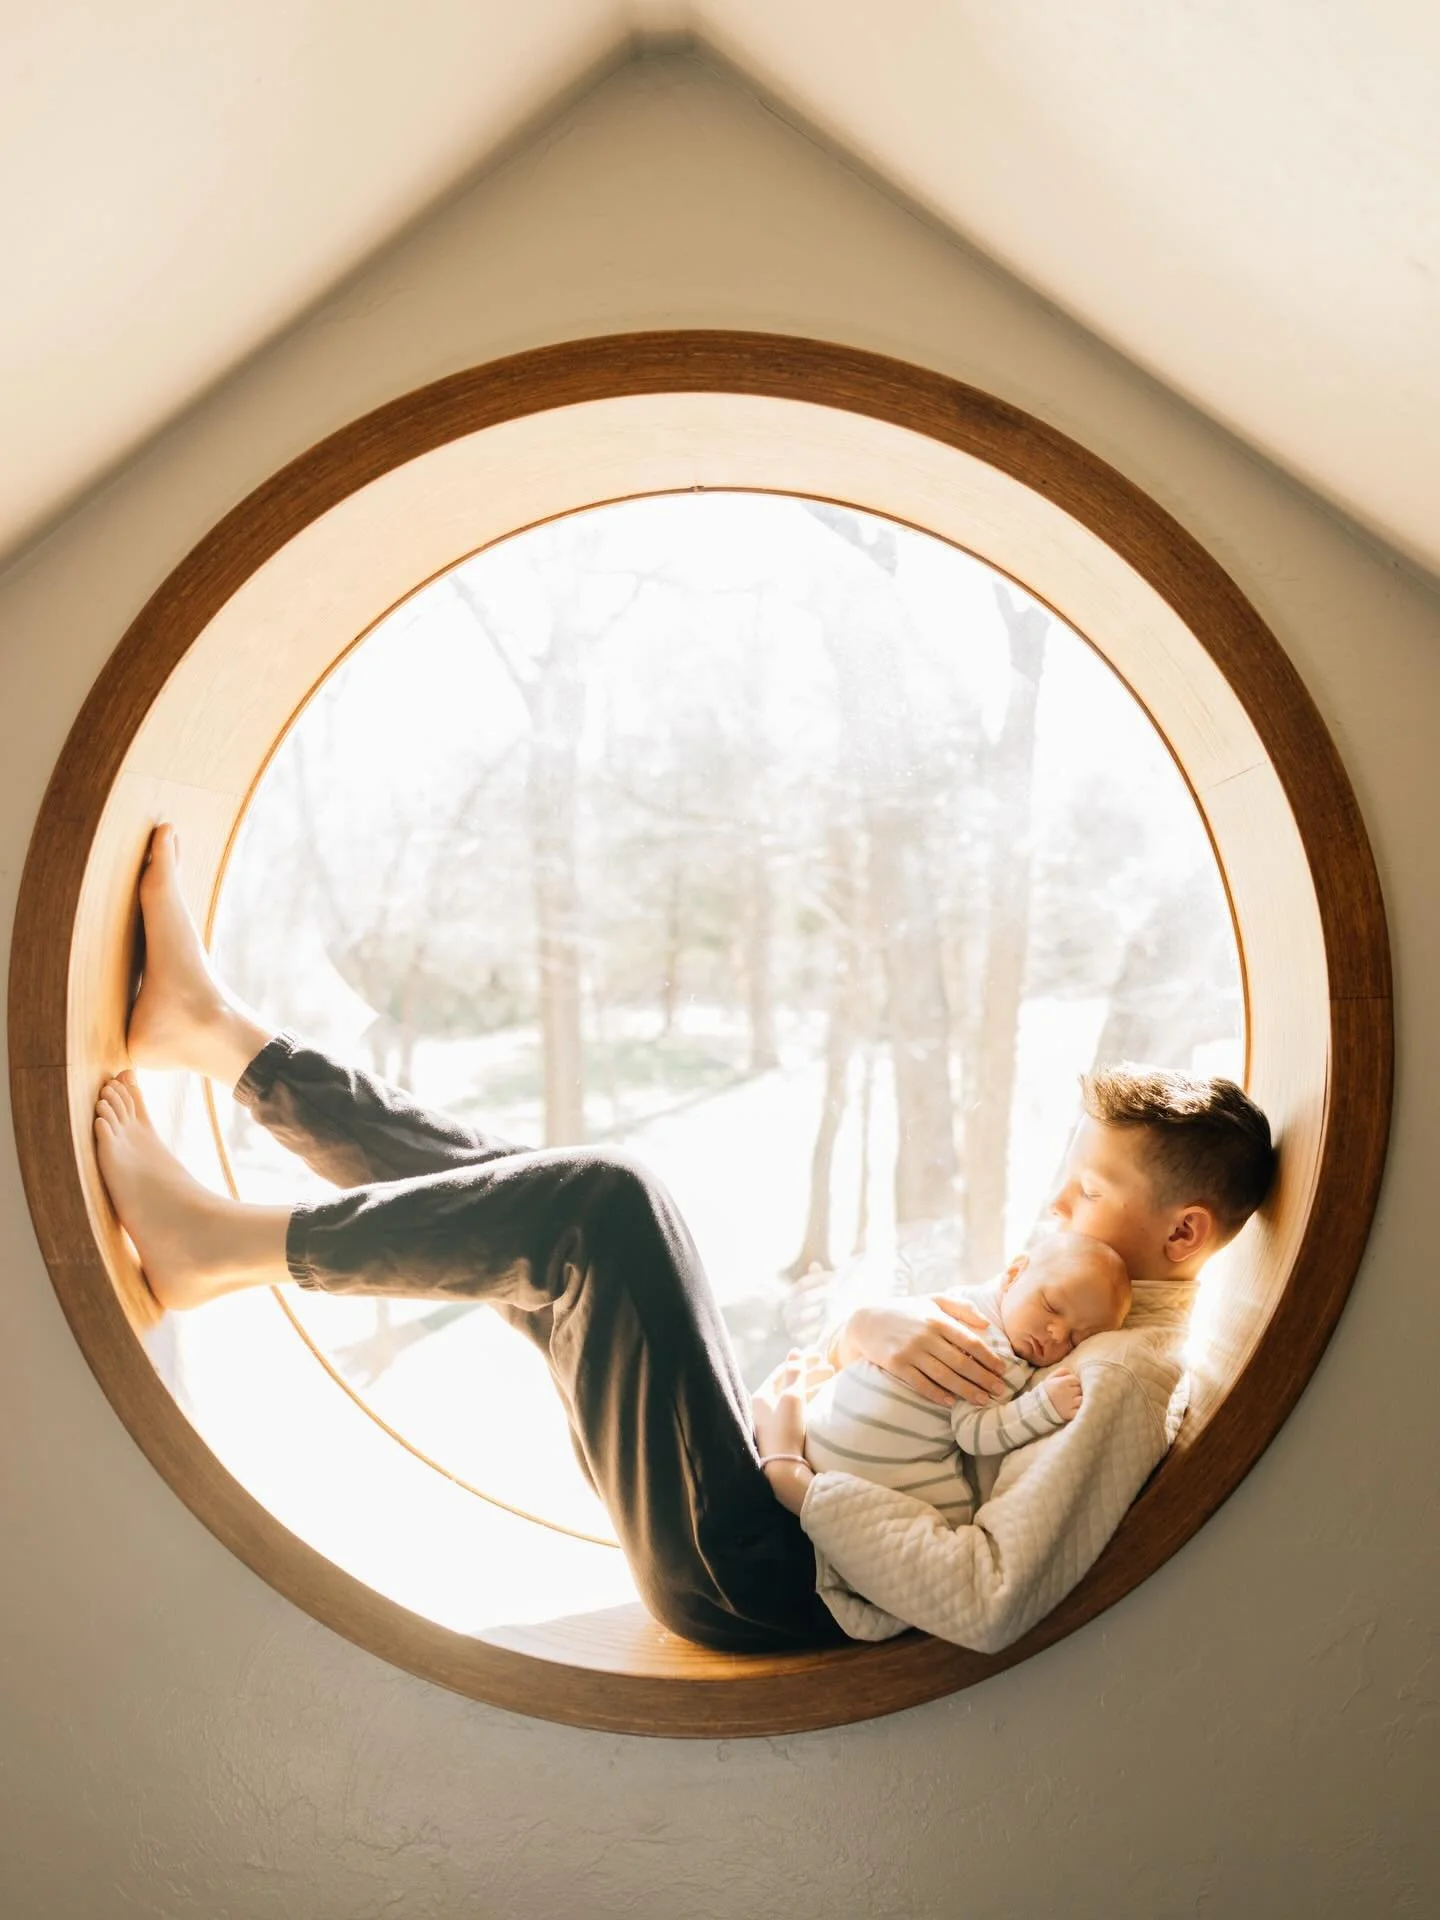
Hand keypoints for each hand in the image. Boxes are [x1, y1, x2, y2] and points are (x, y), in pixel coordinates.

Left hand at [751, 1347, 831, 1454]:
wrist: (784, 1468)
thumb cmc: (786, 1429)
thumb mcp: (792, 1397)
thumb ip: (795, 1373)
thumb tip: (795, 1350)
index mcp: (763, 1395)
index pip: (784, 1371)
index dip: (803, 1362)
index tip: (822, 1357)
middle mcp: (765, 1407)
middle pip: (791, 1383)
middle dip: (811, 1374)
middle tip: (831, 1370)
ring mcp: (774, 1421)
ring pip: (796, 1397)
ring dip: (813, 1387)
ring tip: (831, 1382)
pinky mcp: (784, 1433)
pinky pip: (799, 1410)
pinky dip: (812, 1401)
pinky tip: (823, 1400)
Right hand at [843, 1296, 1008, 1407]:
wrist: (866, 1321)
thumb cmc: (906, 1311)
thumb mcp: (933, 1300)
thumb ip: (962, 1307)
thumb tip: (987, 1324)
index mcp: (937, 1319)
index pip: (970, 1341)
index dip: (988, 1357)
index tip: (1002, 1370)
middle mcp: (925, 1335)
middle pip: (960, 1362)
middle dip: (983, 1378)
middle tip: (999, 1391)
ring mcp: (910, 1351)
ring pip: (944, 1376)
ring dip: (966, 1390)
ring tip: (982, 1400)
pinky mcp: (896, 1365)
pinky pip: (921, 1383)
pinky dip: (937, 1394)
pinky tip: (951, 1402)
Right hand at [1041, 1368, 1081, 1420]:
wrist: (1036, 1409)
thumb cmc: (1045, 1392)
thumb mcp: (1049, 1378)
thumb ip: (1060, 1372)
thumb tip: (1071, 1372)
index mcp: (1061, 1383)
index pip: (1076, 1380)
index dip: (1074, 1383)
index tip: (1069, 1386)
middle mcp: (1066, 1393)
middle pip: (1080, 1389)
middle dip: (1076, 1391)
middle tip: (1070, 1394)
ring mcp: (1068, 1404)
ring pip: (1082, 1400)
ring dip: (1079, 1401)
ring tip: (1072, 1402)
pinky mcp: (1069, 1414)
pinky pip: (1080, 1411)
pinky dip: (1079, 1410)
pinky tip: (1073, 1409)